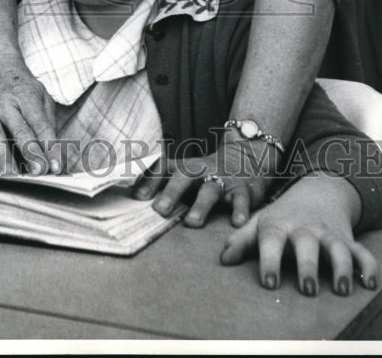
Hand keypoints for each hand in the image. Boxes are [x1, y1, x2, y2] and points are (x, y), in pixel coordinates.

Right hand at [0, 49, 61, 175]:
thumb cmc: (22, 87)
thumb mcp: (41, 95)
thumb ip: (48, 122)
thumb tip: (54, 152)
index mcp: (26, 96)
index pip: (40, 124)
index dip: (49, 146)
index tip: (56, 166)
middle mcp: (5, 104)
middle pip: (19, 131)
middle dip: (29, 153)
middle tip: (39, 171)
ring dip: (4, 158)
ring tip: (13, 176)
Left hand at [132, 134, 275, 227]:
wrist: (247, 158)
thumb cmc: (208, 173)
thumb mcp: (186, 173)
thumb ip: (162, 180)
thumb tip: (134, 194)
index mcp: (186, 168)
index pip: (164, 169)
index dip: (150, 181)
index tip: (136, 197)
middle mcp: (202, 172)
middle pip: (185, 177)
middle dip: (172, 192)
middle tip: (159, 210)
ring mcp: (223, 180)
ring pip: (211, 190)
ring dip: (201, 206)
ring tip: (192, 223)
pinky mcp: (244, 191)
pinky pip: (242, 200)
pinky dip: (240, 210)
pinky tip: (237, 222)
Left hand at [220, 173, 377, 296]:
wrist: (317, 191)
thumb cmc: (283, 215)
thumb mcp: (260, 222)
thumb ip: (242, 240)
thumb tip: (223, 260)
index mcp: (279, 225)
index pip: (271, 240)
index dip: (269, 260)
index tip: (269, 282)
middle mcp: (305, 229)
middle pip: (306, 245)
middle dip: (308, 266)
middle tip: (307, 289)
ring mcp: (329, 234)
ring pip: (338, 248)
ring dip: (342, 268)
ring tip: (341, 290)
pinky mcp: (348, 240)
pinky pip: (363, 252)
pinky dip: (369, 266)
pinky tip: (369, 284)